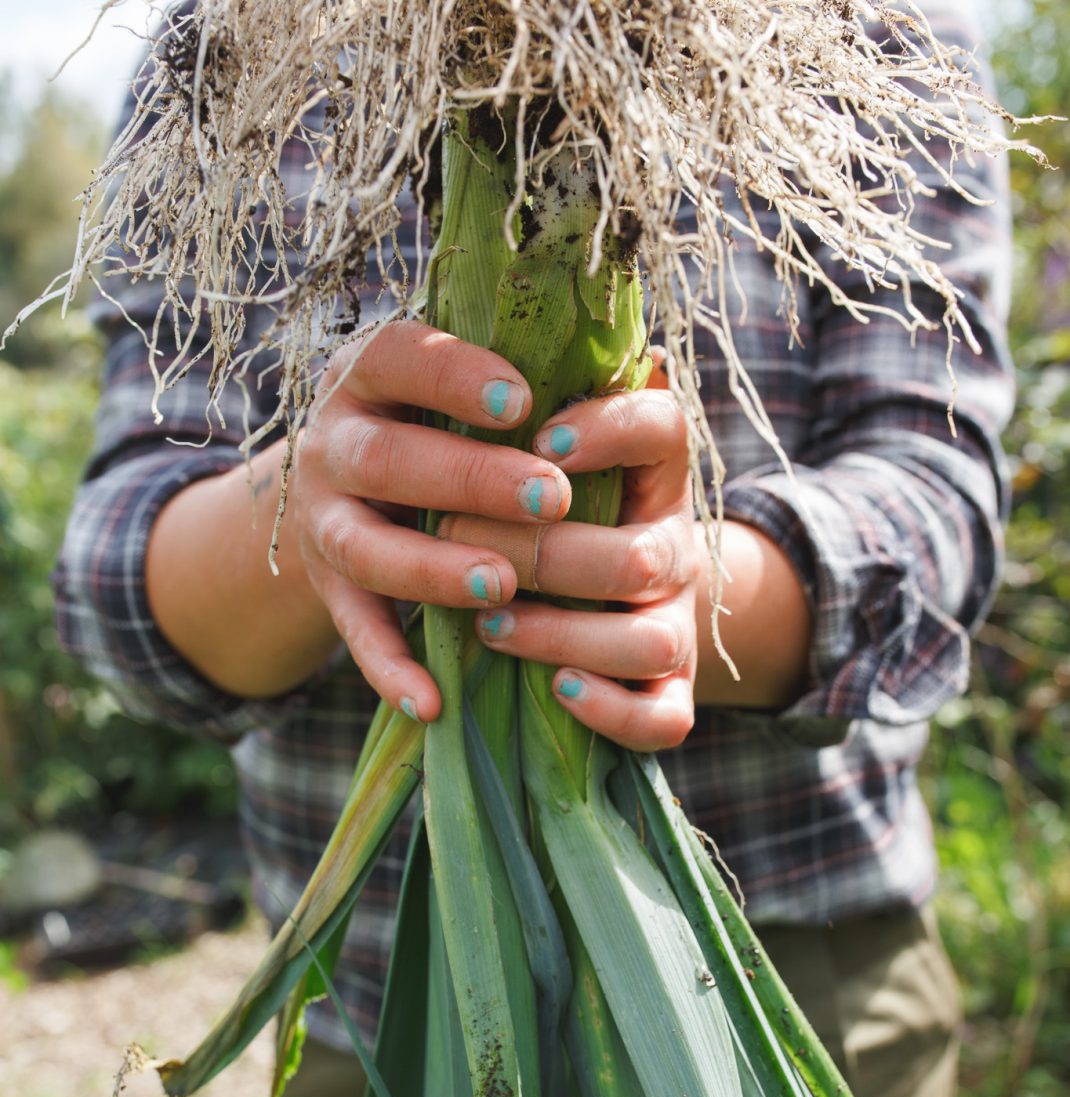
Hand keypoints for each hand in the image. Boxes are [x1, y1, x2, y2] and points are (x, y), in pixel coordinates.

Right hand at [291, 323, 699, 748]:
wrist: (342, 487)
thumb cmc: (433, 422)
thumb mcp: (455, 382)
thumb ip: (526, 368)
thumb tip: (655, 363)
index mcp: (364, 378)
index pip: (396, 355)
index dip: (453, 375)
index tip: (523, 399)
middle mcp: (331, 447)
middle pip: (383, 458)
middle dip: (469, 479)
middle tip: (553, 498)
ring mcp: (323, 523)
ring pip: (363, 550)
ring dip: (431, 571)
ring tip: (502, 583)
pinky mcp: (331, 590)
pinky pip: (355, 635)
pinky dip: (390, 671)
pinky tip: (434, 701)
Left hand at [444, 385, 700, 750]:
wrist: (586, 592)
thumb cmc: (530, 501)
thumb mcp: (523, 443)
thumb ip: (531, 397)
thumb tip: (576, 337)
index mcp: (651, 473)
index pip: (663, 430)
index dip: (611, 433)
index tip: (543, 443)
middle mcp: (674, 547)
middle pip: (642, 554)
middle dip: (545, 555)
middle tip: (458, 542)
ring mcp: (673, 623)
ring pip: (652, 639)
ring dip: (562, 633)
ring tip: (489, 622)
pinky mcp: (665, 695)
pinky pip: (665, 719)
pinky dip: (613, 710)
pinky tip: (558, 690)